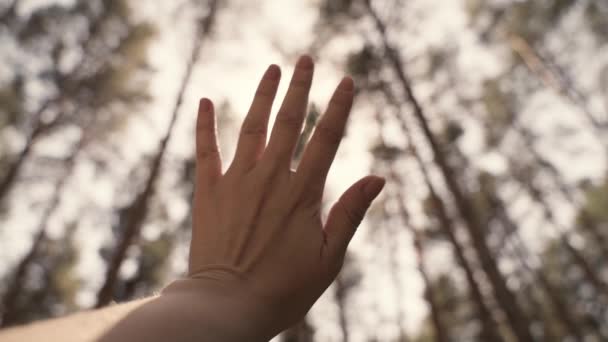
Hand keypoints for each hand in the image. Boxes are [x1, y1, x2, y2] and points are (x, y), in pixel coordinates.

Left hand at [165, 55, 384, 338]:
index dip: (338, 107)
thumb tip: (378, 178)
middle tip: (306, 59)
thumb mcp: (329, 257)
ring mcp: (236, 181)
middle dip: (300, 88)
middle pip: (288, 122)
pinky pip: (206, 149)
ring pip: (251, 127)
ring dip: (262, 95)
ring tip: (272, 69)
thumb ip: (350, 212)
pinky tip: (206, 101)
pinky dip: (205, 124)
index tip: (346, 81)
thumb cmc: (284, 288)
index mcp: (302, 192)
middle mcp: (270, 177)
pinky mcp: (208, 191)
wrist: (227, 305)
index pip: (326, 138)